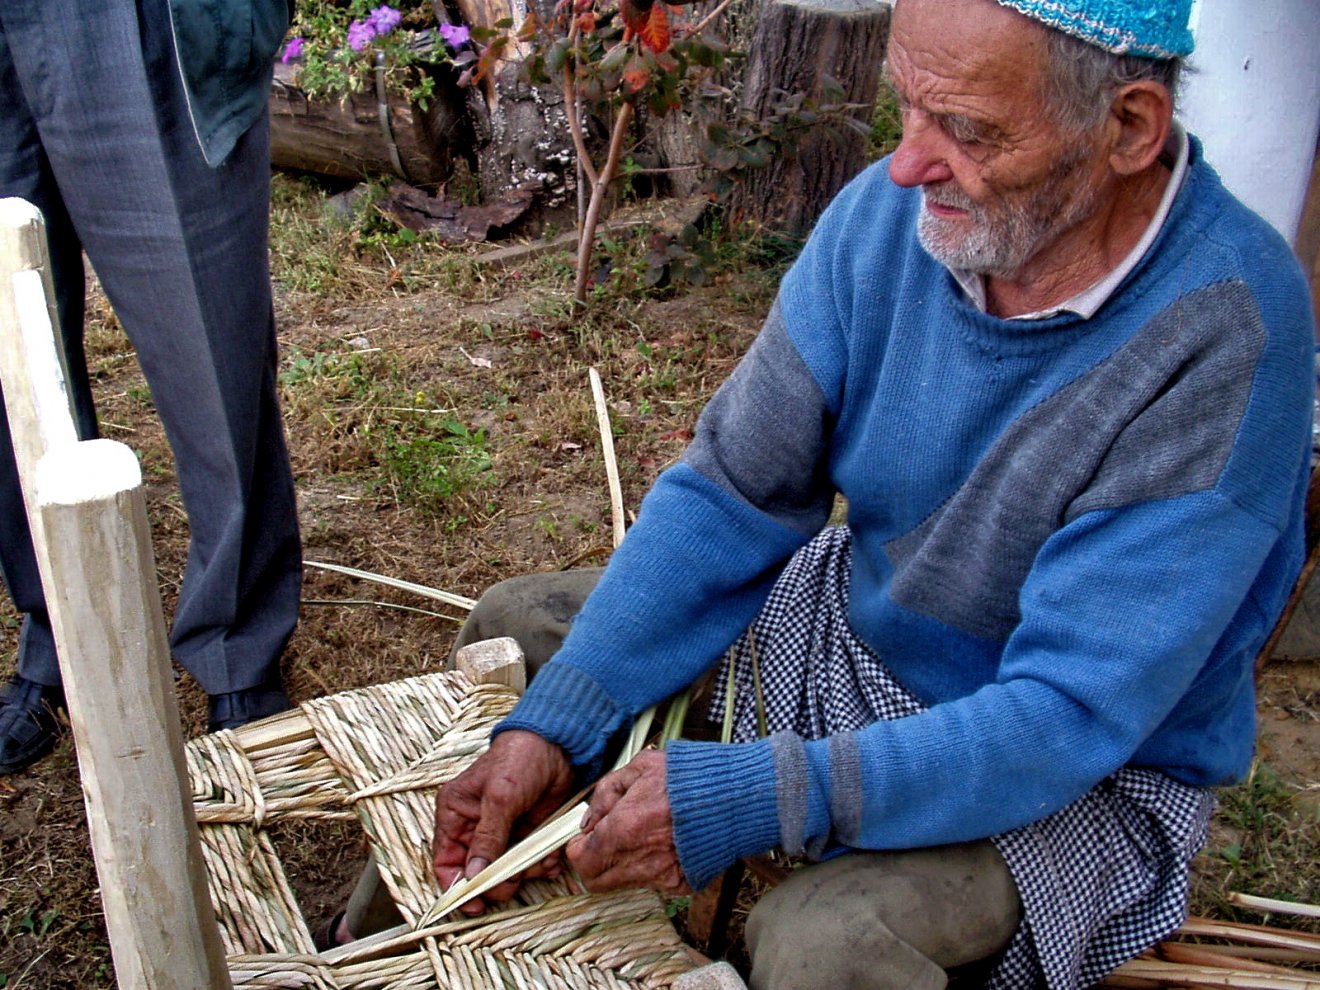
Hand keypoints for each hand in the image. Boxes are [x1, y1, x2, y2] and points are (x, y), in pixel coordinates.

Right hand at [432, 729, 573, 914]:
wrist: (557, 745)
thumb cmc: (519, 759)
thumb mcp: (500, 798)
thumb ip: (487, 838)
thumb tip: (473, 875)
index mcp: (455, 814)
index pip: (445, 861)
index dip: (456, 887)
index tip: (475, 904)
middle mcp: (474, 827)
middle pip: (478, 873)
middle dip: (498, 880)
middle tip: (516, 880)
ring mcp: (502, 832)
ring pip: (507, 871)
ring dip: (525, 872)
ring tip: (541, 860)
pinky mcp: (526, 833)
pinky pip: (529, 862)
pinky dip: (541, 864)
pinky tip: (551, 856)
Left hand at [566, 749, 691, 895]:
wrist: (733, 795)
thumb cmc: (687, 777)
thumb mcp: (639, 768)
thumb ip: (606, 793)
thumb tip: (589, 819)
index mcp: (623, 829)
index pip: (580, 861)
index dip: (579, 849)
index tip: (587, 837)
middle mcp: (639, 859)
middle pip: (596, 881)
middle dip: (595, 862)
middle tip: (609, 840)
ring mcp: (661, 875)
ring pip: (624, 881)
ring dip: (624, 863)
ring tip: (644, 836)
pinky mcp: (682, 883)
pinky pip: (655, 882)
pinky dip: (654, 867)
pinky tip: (666, 844)